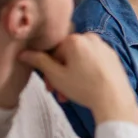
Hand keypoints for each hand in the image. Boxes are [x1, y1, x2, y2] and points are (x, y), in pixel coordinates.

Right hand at [17, 33, 137, 123]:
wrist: (114, 99)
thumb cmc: (84, 87)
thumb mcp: (56, 76)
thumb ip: (39, 62)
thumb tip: (24, 53)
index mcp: (76, 39)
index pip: (53, 51)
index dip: (47, 69)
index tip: (48, 84)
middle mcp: (91, 38)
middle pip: (67, 55)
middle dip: (59, 75)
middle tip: (57, 92)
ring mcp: (104, 46)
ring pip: (79, 60)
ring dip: (71, 76)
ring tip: (68, 95)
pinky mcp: (112, 56)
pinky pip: (92, 61)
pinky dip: (85, 73)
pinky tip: (84, 88)